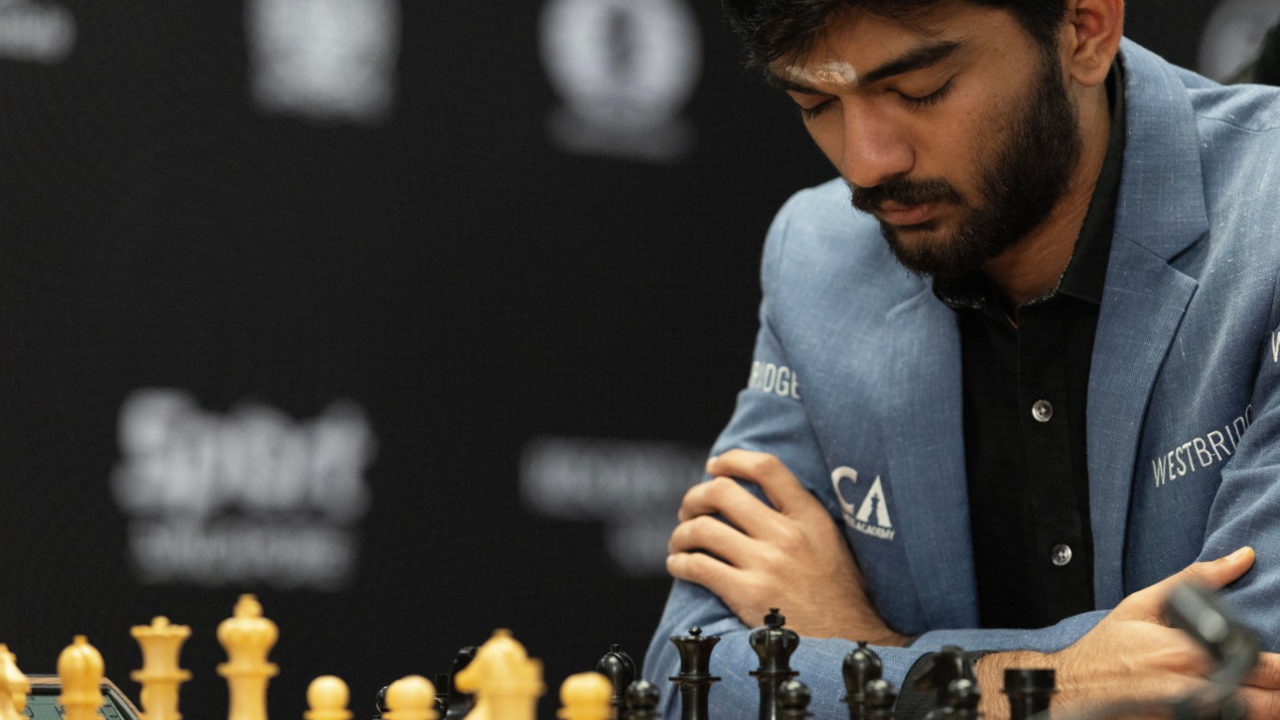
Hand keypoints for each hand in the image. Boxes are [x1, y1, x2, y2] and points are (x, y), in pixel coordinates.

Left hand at [666, 449, 905, 644]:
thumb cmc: (835, 590)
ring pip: (702, 529)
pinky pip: (698, 567)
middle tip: (689, 510)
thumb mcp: (828, 538)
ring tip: (680, 542)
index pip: (766, 468)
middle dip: (695, 497)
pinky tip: (679, 565)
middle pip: (722, 492)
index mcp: (809, 516)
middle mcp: (786, 534)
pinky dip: (680, 563)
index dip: (732, 460)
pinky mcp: (748, 594)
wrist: (847, 638)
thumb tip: (753, 492)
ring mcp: (766, 564)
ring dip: (681, 533)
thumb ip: (798, 514)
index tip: (714, 466)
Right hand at [976, 547, 1279, 719]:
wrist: (1071, 689)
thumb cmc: (1106, 649)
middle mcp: (1195, 690)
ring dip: (1269, 709)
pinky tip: (1242, 708)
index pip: (1264, 666)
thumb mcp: (1142, 605)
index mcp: (1189, 654)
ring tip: (1269, 696)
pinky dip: (1242, 718)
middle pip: (1269, 703)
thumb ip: (1196, 580)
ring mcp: (1190, 716)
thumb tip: (1243, 557)